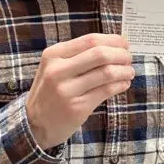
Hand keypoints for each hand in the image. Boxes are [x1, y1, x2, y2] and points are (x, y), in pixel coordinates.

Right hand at [26, 33, 134, 150]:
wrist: (34, 124)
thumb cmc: (50, 92)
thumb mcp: (55, 68)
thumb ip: (78, 56)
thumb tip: (113, 45)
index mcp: (53, 55)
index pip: (90, 40)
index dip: (113, 40)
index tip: (124, 43)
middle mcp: (58, 70)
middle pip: (100, 54)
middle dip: (121, 54)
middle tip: (129, 58)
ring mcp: (66, 90)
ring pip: (106, 73)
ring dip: (124, 71)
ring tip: (129, 72)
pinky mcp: (77, 107)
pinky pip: (106, 91)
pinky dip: (120, 85)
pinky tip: (123, 84)